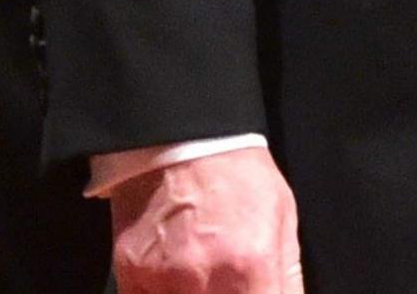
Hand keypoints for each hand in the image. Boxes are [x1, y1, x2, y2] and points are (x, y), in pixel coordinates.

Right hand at [108, 148, 301, 292]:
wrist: (182, 138)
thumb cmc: (238, 174)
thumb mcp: (282, 217)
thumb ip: (286, 276)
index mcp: (252, 264)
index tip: (256, 290)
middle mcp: (205, 279)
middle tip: (229, 282)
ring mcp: (162, 281)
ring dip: (193, 293)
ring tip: (203, 270)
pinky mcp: (130, 275)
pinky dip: (163, 292)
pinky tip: (174, 275)